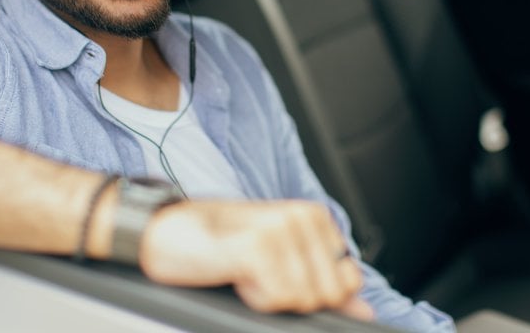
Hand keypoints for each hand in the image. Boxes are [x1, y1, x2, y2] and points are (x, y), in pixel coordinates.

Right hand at [138, 199, 371, 319]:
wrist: (165, 232)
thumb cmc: (217, 246)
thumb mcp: (278, 262)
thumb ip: (322, 285)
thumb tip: (364, 312)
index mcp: (315, 217)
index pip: (346, 285)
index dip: (309, 294)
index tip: (276, 273)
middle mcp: (303, 216)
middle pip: (327, 295)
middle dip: (291, 297)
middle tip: (257, 272)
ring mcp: (281, 228)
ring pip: (302, 300)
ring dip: (268, 296)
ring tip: (243, 269)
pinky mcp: (258, 246)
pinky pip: (278, 300)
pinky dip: (253, 297)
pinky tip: (235, 272)